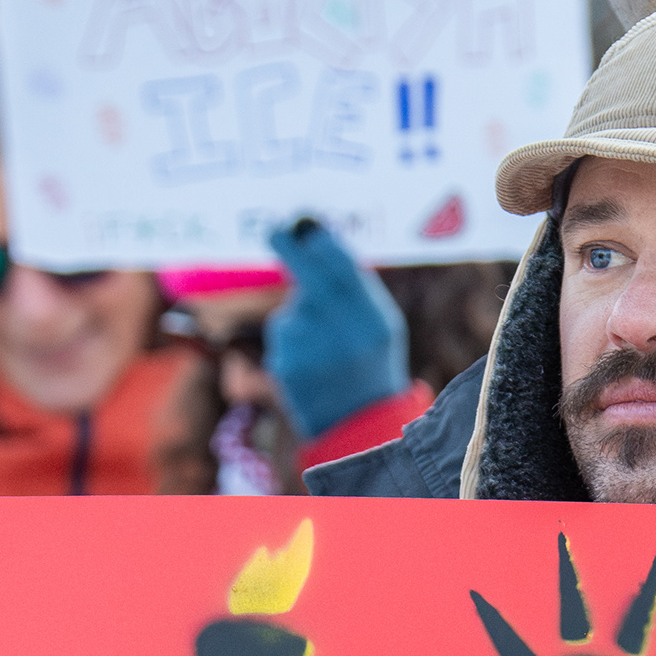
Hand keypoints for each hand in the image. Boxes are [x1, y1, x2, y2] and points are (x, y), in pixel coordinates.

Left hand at [265, 216, 407, 438]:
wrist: (361, 430)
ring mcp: (313, 350)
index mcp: (373, 319)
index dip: (319, 240)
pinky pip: (284, 333)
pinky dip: (292, 339)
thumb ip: (355, 287)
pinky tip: (311, 361)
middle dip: (290, 247)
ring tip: (324, 346)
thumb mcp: (380, 326)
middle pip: (308, 274)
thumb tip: (316, 237)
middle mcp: (344, 332)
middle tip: (275, 230)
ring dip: (302, 314)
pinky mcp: (287, 364)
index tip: (304, 226)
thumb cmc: (371, 366)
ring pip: (294, 309)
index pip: (341, 264)